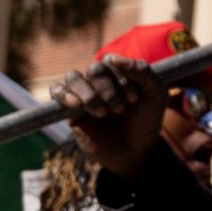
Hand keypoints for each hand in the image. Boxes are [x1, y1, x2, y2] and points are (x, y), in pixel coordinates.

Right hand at [51, 55, 166, 178]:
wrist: (136, 152)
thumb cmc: (146, 122)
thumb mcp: (155, 94)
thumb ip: (141, 70)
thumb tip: (112, 57)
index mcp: (119, 73)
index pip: (111, 60)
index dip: (121, 77)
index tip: (135, 100)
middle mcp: (100, 82)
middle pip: (94, 69)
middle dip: (109, 89)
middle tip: (121, 109)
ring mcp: (84, 95)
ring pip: (73, 76)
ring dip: (89, 94)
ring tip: (102, 113)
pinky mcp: (70, 111)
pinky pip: (56, 91)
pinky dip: (63, 94)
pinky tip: (76, 104)